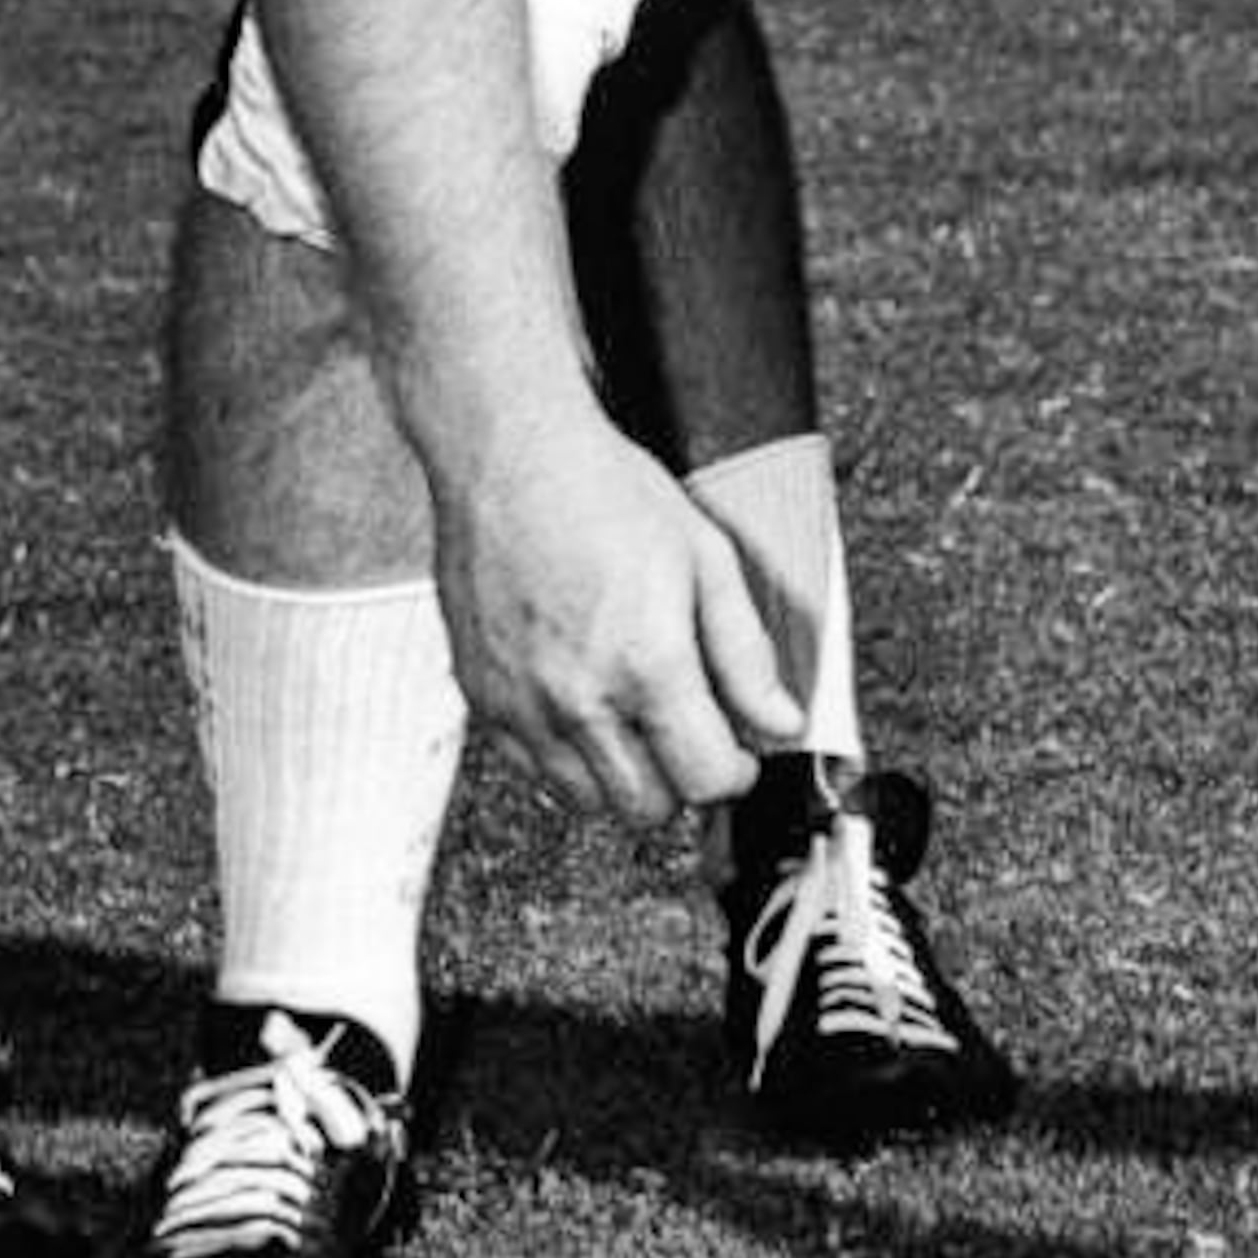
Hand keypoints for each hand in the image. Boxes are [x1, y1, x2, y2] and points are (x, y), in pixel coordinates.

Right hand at [428, 414, 801, 828]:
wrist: (507, 450)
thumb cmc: (599, 487)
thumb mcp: (704, 556)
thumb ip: (746, 653)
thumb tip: (778, 718)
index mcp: (646, 665)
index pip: (707, 781)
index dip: (736, 770)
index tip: (736, 750)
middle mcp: (578, 697)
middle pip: (646, 808)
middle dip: (679, 780)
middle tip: (685, 731)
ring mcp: (520, 700)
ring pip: (585, 799)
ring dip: (619, 774)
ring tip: (630, 716)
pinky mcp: (479, 692)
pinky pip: (529, 766)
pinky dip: (560, 753)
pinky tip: (578, 701)